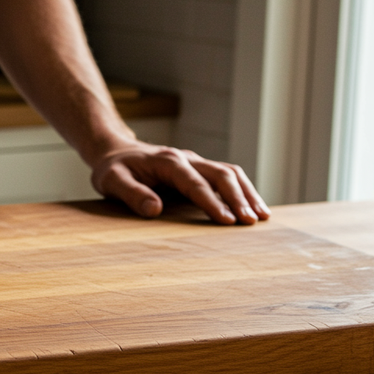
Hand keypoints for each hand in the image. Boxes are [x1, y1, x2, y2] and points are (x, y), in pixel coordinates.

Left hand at [90, 143, 270, 224]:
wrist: (115, 152)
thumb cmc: (113, 170)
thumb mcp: (112, 181)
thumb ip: (131, 194)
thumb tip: (155, 210)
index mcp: (167, 161)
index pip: (195, 183)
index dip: (212, 202)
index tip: (227, 221)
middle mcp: (187, 158)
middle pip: (221, 174)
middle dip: (238, 198)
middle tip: (251, 222)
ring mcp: (195, 162)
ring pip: (229, 173)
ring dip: (247, 193)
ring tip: (262, 217)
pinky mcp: (199, 169)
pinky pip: (227, 176)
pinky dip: (243, 190)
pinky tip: (253, 208)